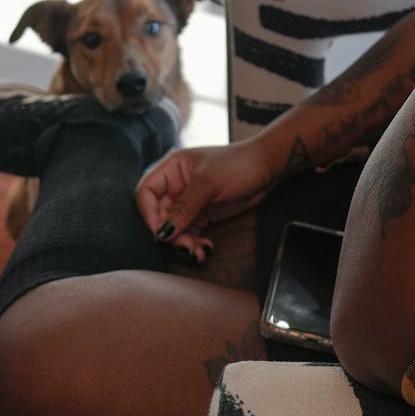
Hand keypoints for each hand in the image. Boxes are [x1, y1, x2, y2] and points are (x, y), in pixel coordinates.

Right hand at [134, 140, 277, 261]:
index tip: (162, 233)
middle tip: (187, 247)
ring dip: (183, 243)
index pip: (146, 193)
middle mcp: (176, 185)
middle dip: (171, 234)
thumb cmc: (239, 163)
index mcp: (171, 168)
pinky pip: (189, 232)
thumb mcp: (209, 183)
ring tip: (198, 252)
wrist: (268, 167)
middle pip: (159, 215)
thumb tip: (163, 231)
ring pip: (174, 228)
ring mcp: (189, 200)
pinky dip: (194, 243)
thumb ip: (185, 207)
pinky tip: (205, 248)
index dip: (150, 214)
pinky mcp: (202, 213)